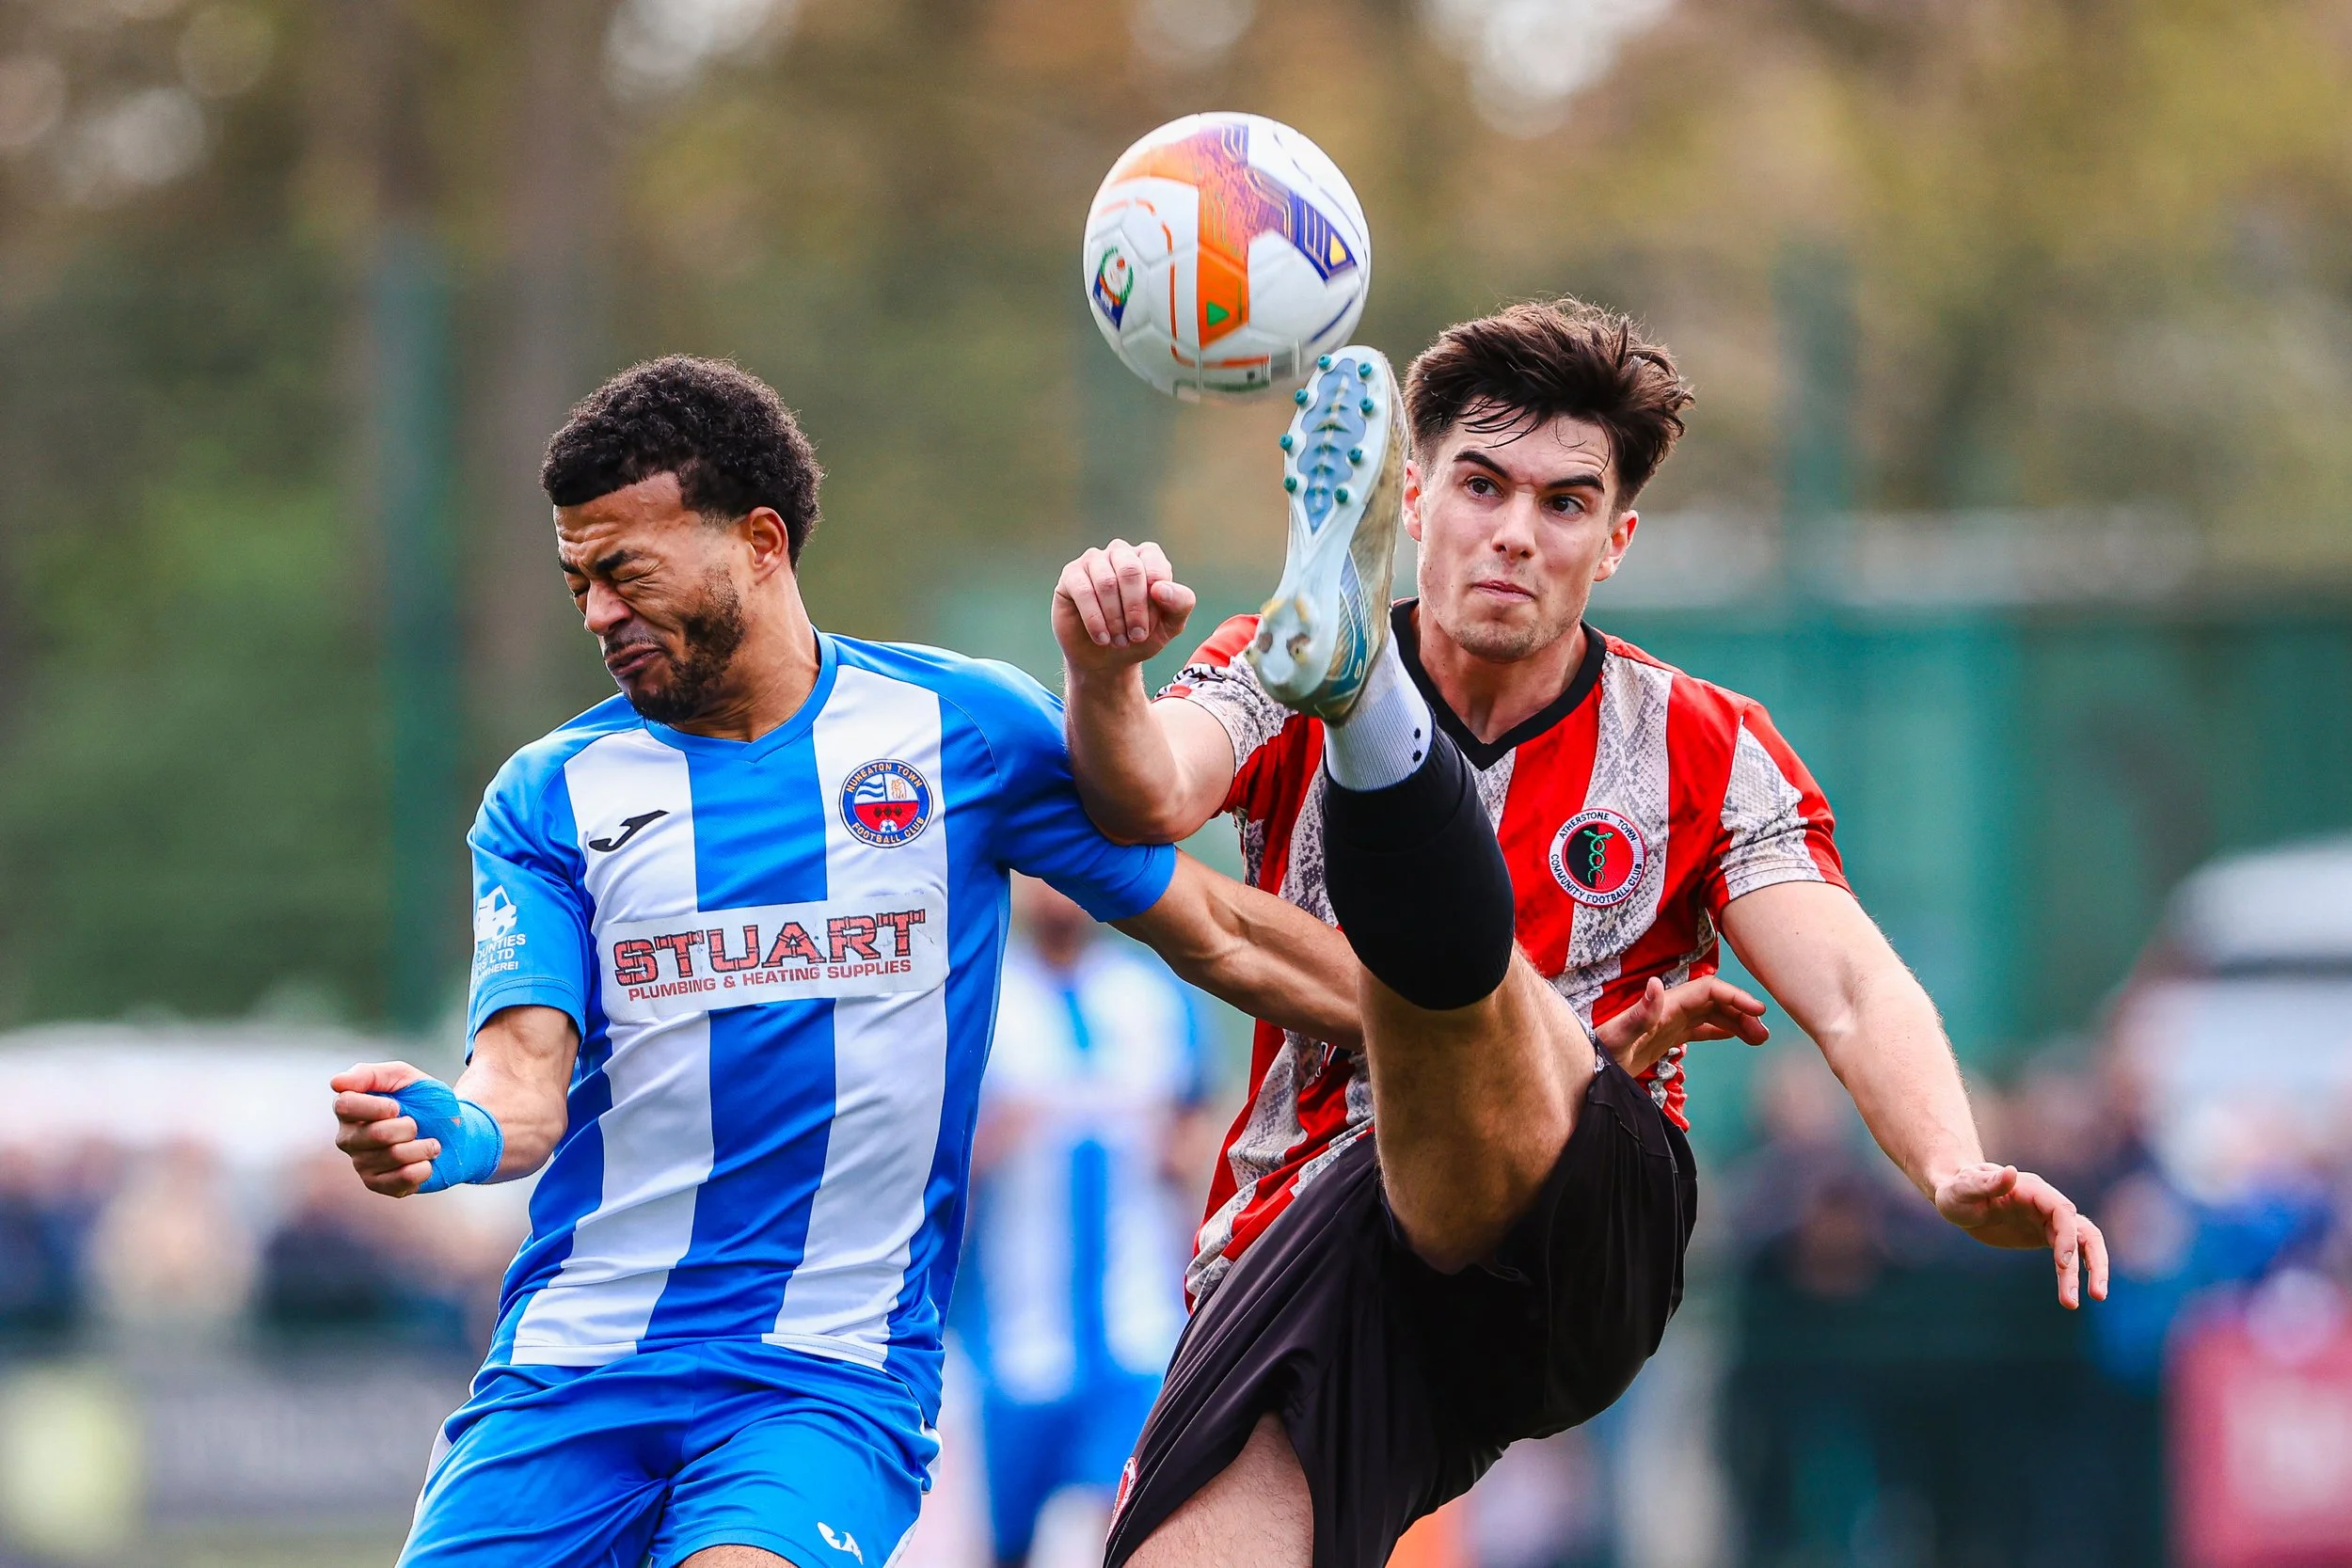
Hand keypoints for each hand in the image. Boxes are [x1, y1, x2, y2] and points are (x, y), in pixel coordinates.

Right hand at [331, 1060, 438, 1197]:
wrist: (452, 1130)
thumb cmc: (422, 1099)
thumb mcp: (401, 1076)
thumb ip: (369, 1075)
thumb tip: (336, 1083)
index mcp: (349, 1108)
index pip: (345, 1105)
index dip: (377, 1106)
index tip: (398, 1106)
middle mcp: (349, 1138)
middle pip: (375, 1134)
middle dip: (409, 1126)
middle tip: (418, 1125)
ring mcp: (361, 1163)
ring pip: (394, 1156)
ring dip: (423, 1146)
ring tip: (430, 1143)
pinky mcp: (378, 1184)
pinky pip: (402, 1179)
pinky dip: (424, 1167)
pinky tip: (426, 1161)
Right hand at [1054, 539, 1196, 674]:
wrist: (1106, 659)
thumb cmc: (1139, 636)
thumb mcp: (1170, 625)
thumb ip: (1180, 603)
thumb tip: (1160, 588)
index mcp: (1148, 556)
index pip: (1155, 569)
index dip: (1154, 603)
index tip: (1152, 628)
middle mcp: (1120, 552)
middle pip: (1130, 570)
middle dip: (1135, 609)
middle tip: (1136, 636)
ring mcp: (1093, 561)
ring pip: (1106, 582)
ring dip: (1115, 618)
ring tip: (1119, 640)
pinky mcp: (1071, 576)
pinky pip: (1083, 591)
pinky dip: (1094, 619)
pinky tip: (1102, 638)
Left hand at [1594, 976, 1768, 1077]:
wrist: (1587, 1066)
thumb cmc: (1600, 1051)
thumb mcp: (1617, 1036)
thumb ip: (1639, 1013)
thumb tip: (1655, 984)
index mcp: (1665, 1005)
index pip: (1708, 990)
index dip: (1735, 996)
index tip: (1759, 1011)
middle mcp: (1669, 1008)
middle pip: (1715, 1001)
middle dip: (1742, 1012)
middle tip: (1763, 1036)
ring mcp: (1669, 1021)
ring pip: (1712, 1014)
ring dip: (1736, 1022)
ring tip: (1758, 1039)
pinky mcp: (1666, 1035)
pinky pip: (1701, 1027)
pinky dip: (1722, 1029)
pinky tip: (1737, 1035)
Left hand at [1934, 1163, 2110, 1309]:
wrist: (1956, 1195)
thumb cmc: (1957, 1189)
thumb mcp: (1965, 1188)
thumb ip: (1987, 1183)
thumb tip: (2012, 1172)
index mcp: (2032, 1190)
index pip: (2063, 1211)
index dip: (2067, 1236)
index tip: (2063, 1264)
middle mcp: (2046, 1204)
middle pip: (2083, 1231)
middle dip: (2093, 1261)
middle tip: (2096, 1295)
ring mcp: (2047, 1220)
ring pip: (2082, 1245)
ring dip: (2089, 1272)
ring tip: (2074, 1304)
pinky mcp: (2043, 1235)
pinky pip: (2068, 1254)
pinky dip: (2072, 1273)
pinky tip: (2071, 1295)